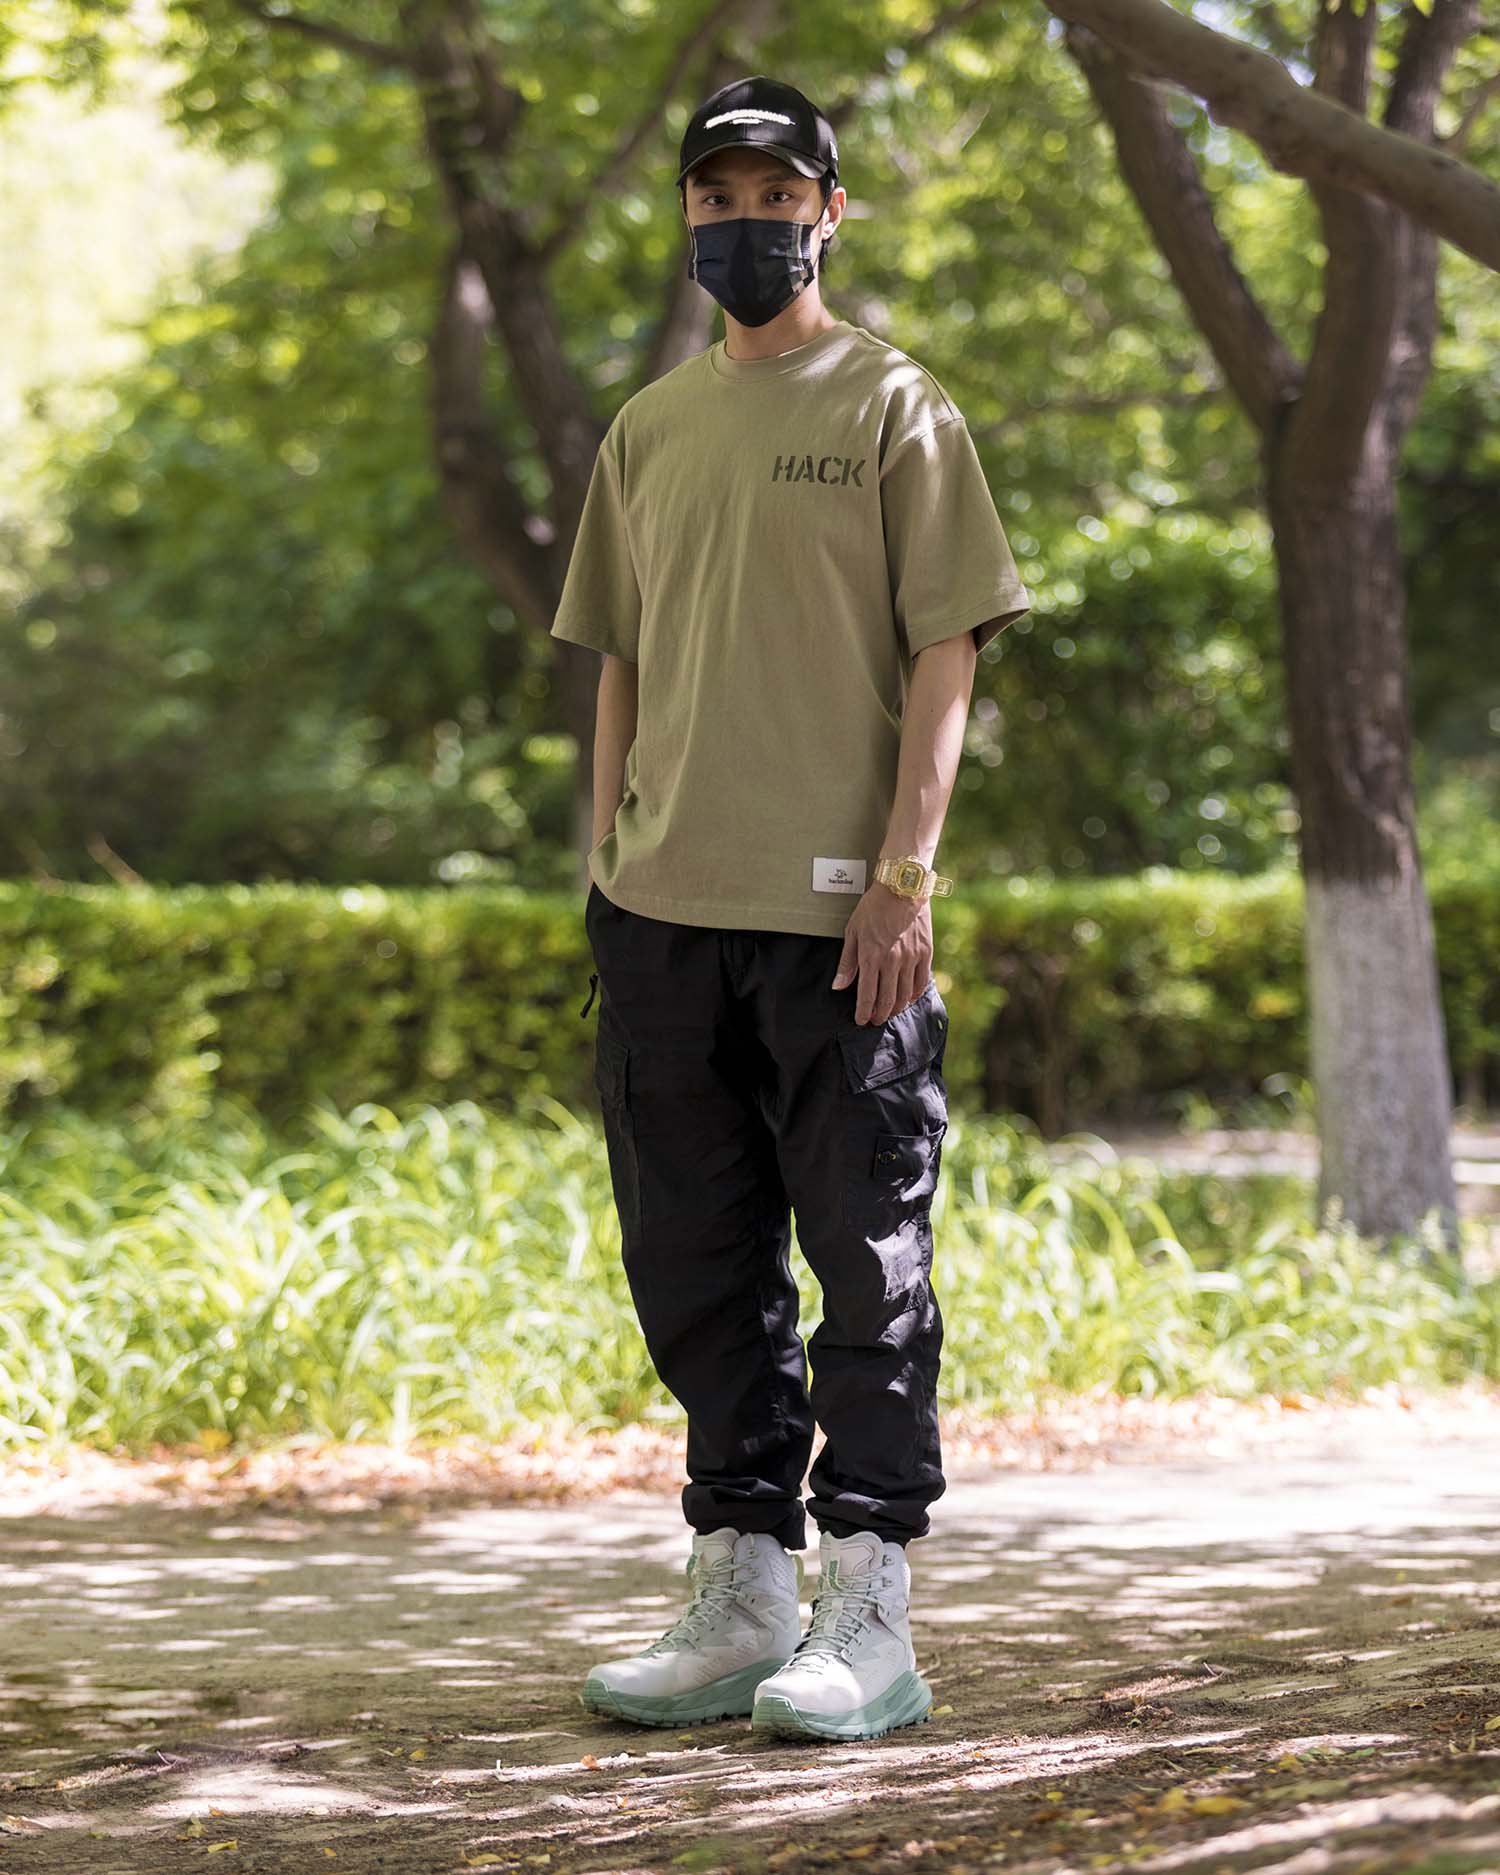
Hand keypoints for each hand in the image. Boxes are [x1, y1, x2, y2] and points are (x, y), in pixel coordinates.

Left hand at [831, 886, 933, 1023]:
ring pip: (904, 995)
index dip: (863, 1012)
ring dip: (896, 1008)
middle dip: (879, 1015)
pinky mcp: (925, 953)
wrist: (901, 888)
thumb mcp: (852, 932)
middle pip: (887, 1000)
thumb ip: (847, 962)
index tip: (860, 1020)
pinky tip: (908, 998)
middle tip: (875, 1020)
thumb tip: (838, 986)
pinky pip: (921, 982)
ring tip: (890, 1011)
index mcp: (871, 957)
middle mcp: (891, 962)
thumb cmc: (873, 908)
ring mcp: (910, 959)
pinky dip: (914, 995)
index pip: (866, 995)